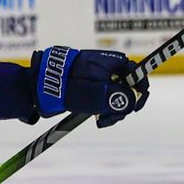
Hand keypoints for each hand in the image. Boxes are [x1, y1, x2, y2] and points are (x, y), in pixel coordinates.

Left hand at [31, 46, 149, 127]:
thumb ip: (115, 97)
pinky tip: (99, 119)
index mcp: (112, 62)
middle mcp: (110, 68)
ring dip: (115, 111)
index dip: (141, 89)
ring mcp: (103, 78)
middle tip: (111, 119)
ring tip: (102, 121)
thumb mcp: (93, 93)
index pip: (137, 72)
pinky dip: (107, 110)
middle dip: (125, 105)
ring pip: (119, 96)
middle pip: (130, 88)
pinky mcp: (96, 88)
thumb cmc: (66, 85)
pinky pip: (109, 100)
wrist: (42, 84)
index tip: (136, 106)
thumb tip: (132, 102)